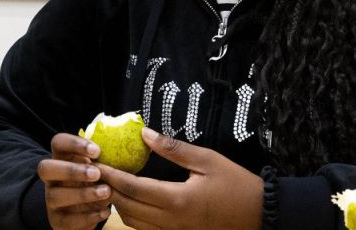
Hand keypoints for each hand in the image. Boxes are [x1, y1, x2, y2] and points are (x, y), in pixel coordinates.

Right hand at [38, 132, 111, 229]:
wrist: (87, 213)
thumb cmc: (95, 184)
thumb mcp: (98, 169)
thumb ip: (104, 160)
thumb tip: (122, 147)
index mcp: (62, 159)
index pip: (58, 142)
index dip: (73, 143)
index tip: (97, 151)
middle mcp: (52, 179)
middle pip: (45, 168)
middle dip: (71, 170)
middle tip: (96, 173)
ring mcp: (51, 200)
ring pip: (55, 195)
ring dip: (83, 194)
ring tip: (106, 192)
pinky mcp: (57, 220)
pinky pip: (67, 220)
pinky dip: (88, 216)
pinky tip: (105, 211)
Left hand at [96, 128, 261, 229]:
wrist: (259, 215)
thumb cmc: (236, 185)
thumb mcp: (207, 160)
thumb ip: (173, 148)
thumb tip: (145, 134)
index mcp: (176, 199)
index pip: (132, 188)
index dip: (111, 175)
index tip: (96, 163)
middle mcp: (170, 221)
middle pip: (126, 208)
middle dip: (108, 190)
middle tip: (98, 173)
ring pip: (133, 222)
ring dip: (119, 204)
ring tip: (111, 185)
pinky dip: (134, 216)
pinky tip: (132, 201)